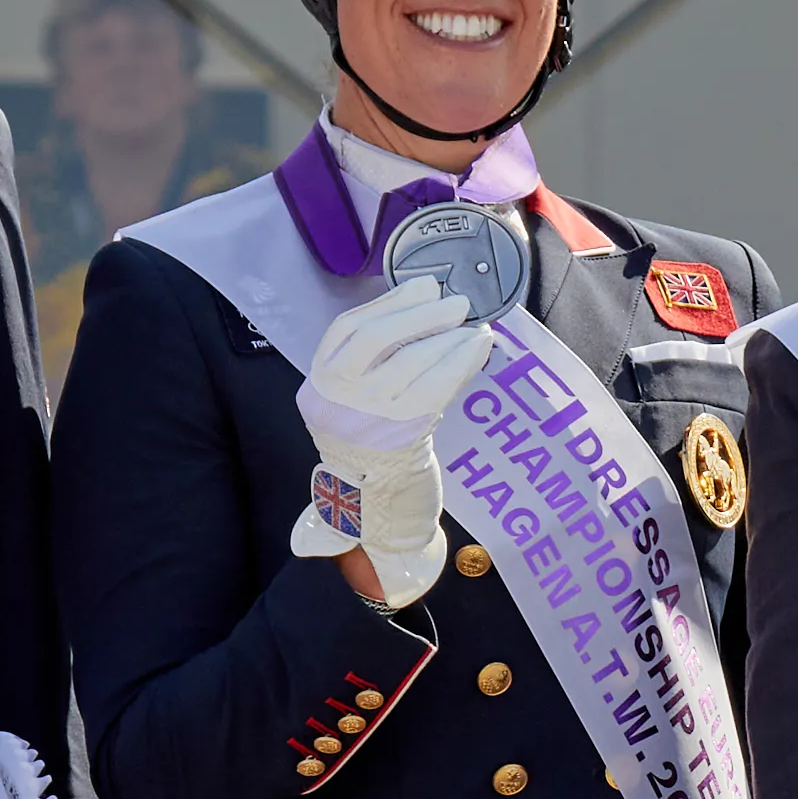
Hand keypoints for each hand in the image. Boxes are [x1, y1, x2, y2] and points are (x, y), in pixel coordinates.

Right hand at [294, 281, 489, 604]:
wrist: (380, 512)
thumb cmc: (376, 451)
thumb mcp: (356, 406)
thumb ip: (375, 365)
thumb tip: (425, 310)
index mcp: (318, 387)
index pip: (346, 330)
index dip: (388, 303)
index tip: (422, 286)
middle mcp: (335, 400)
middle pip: (375, 337)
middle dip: (420, 313)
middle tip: (456, 302)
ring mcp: (367, 417)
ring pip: (411, 360)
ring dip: (449, 337)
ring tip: (474, 328)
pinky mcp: (402, 434)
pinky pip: (436, 385)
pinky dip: (461, 360)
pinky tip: (479, 349)